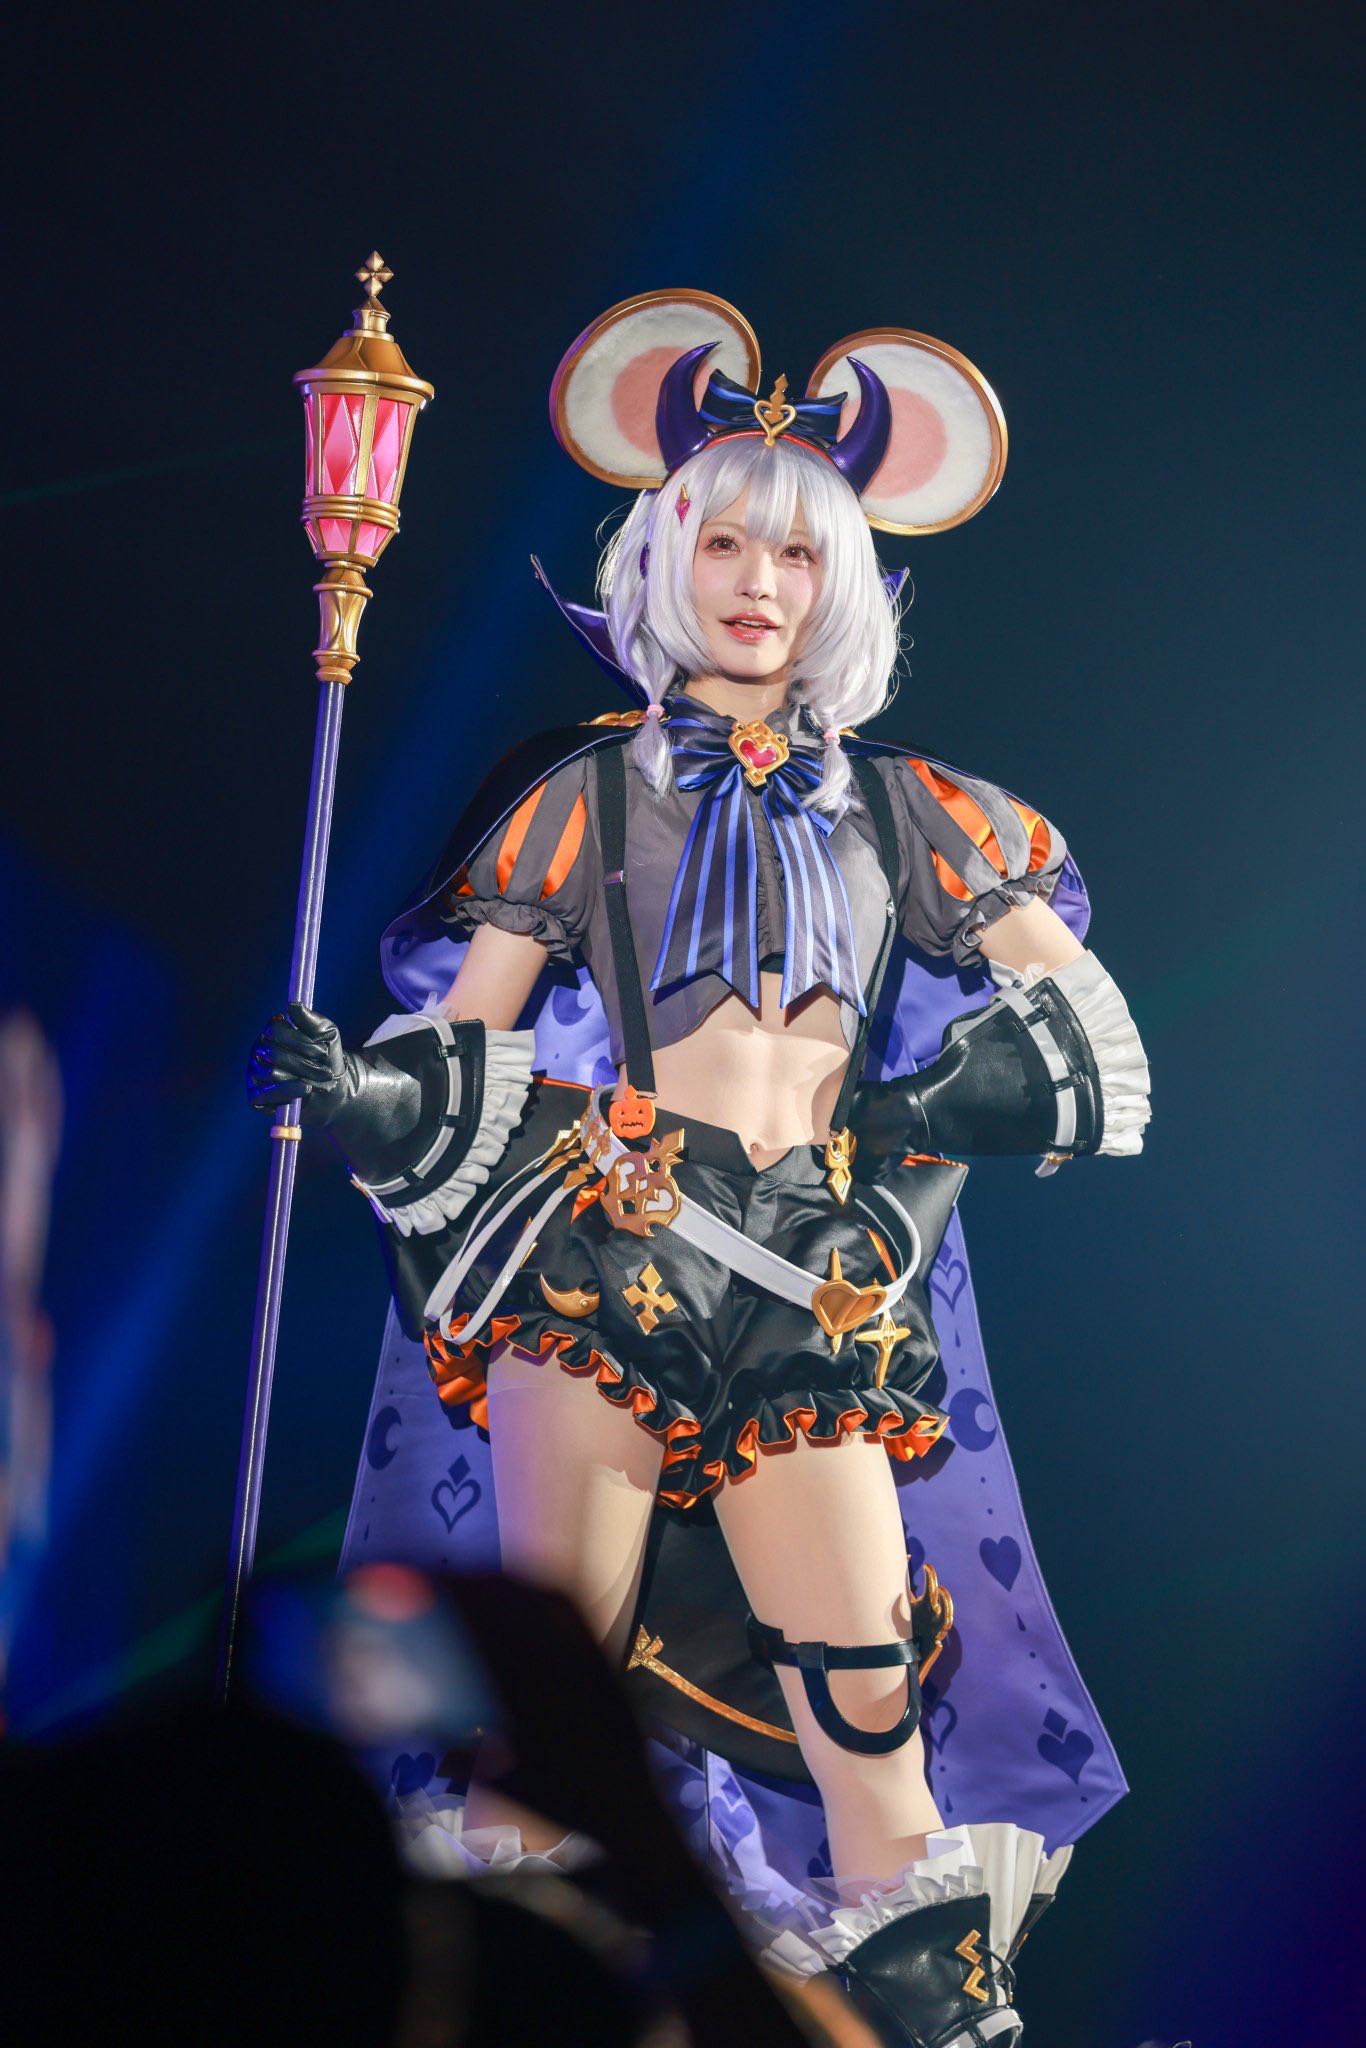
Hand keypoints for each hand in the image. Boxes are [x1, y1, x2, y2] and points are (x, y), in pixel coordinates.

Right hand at [245, 1002, 350, 1125]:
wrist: (334, 1088)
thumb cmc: (327, 1057)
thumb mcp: (327, 1035)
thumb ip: (311, 1020)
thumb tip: (293, 1005)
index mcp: (272, 1031)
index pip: (276, 1030)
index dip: (301, 1042)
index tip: (322, 1051)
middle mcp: (258, 1050)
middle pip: (274, 1053)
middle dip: (305, 1064)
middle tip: (326, 1072)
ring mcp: (254, 1073)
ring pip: (272, 1073)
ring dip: (301, 1079)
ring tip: (319, 1082)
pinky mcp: (255, 1096)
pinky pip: (264, 1095)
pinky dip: (287, 1093)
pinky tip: (304, 1091)